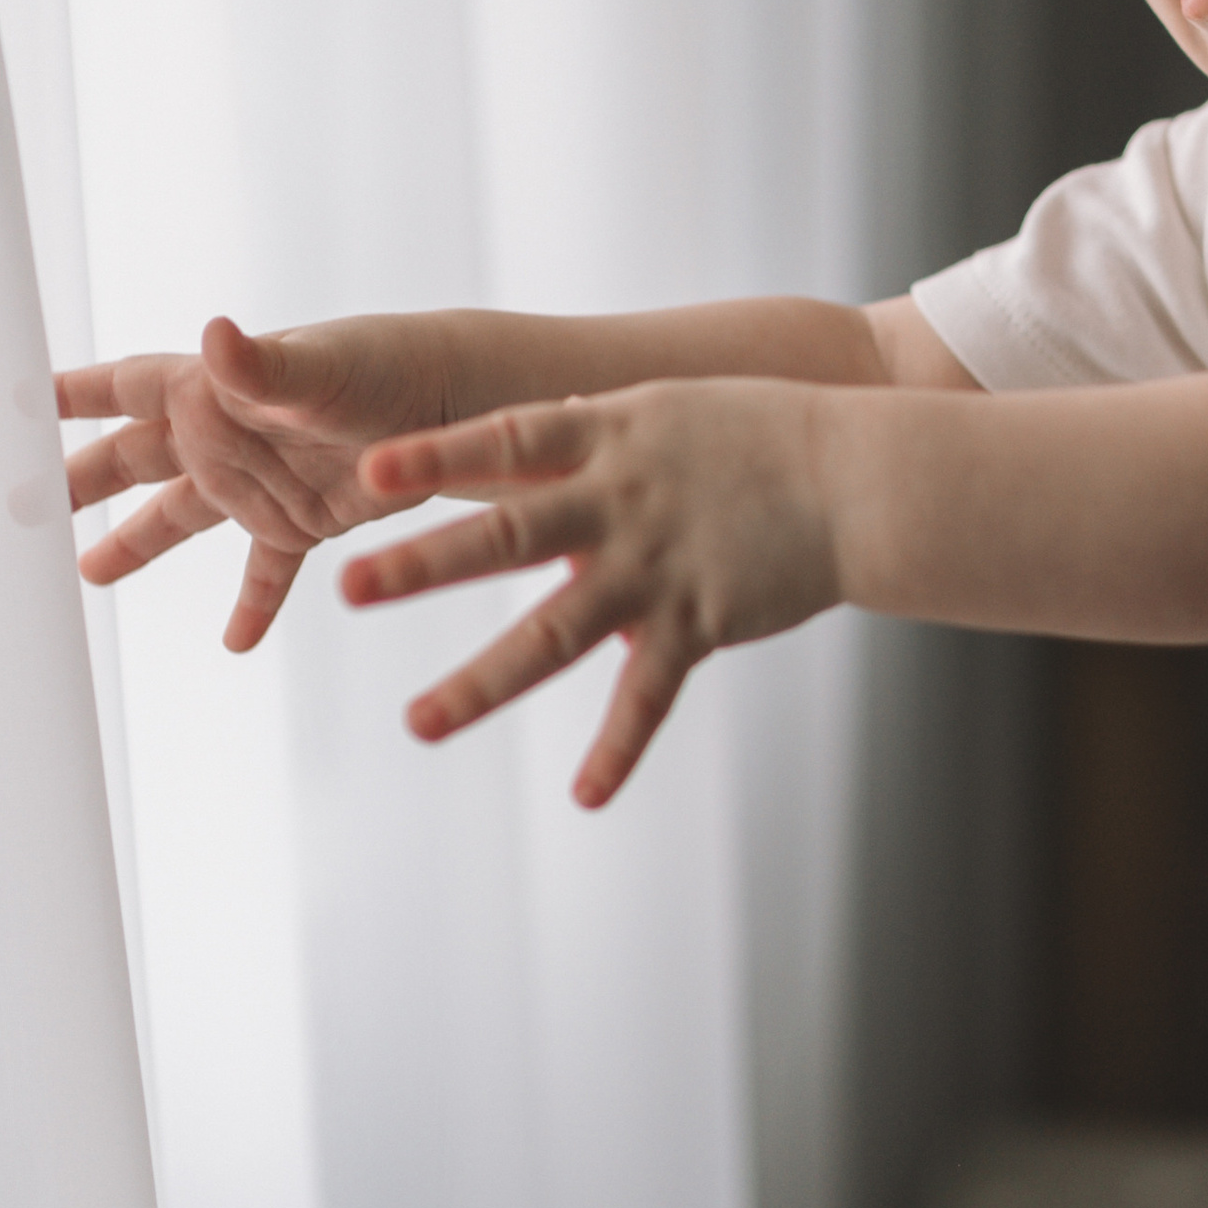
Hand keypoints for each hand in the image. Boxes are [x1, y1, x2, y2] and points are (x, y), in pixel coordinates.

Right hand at [59, 315, 458, 650]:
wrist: (456, 404)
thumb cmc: (383, 365)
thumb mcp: (318, 368)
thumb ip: (261, 365)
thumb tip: (216, 333)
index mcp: (212, 390)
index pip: (127, 387)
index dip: (74, 393)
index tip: (16, 400)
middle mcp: (225, 435)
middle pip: (135, 458)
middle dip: (80, 479)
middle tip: (21, 505)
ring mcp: (261, 481)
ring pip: (182, 517)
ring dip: (138, 542)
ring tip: (88, 572)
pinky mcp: (304, 522)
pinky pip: (267, 572)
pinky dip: (253, 606)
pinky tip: (235, 643)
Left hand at [343, 378, 841, 803]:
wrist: (858, 475)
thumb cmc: (759, 434)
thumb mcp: (666, 411)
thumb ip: (593, 432)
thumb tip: (537, 424)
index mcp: (608, 438)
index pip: (505, 442)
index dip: (438, 456)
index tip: (368, 471)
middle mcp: (621, 504)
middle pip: (507, 538)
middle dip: (424, 567)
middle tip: (348, 589)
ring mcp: (657, 567)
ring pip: (556, 634)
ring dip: (482, 682)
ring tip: (418, 723)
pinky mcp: (700, 621)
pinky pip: (649, 696)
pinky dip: (618, 750)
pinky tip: (584, 797)